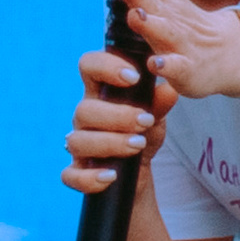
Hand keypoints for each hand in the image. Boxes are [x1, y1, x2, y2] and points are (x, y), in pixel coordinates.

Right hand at [63, 0, 175, 193]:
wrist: (138, 172)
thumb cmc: (147, 127)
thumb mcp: (163, 106)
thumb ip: (164, 90)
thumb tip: (168, 85)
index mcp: (106, 86)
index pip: (93, 63)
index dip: (109, 65)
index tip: (136, 74)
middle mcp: (89, 110)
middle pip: (84, 102)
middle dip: (114, 109)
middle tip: (144, 116)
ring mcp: (83, 140)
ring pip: (76, 136)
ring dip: (109, 140)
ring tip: (140, 143)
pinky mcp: (84, 172)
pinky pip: (71, 174)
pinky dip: (88, 176)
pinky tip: (111, 177)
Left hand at [113, 0, 239, 101]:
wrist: (226, 53)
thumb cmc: (180, 24)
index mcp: (160, 0)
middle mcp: (169, 18)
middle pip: (152, 3)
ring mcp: (179, 44)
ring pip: (164, 33)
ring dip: (150, 25)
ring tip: (136, 17)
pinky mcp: (187, 69)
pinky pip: (177, 67)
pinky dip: (167, 65)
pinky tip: (155, 64)